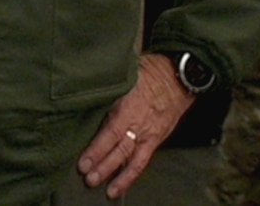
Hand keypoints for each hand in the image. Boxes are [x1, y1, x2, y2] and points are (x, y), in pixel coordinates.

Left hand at [77, 53, 192, 198]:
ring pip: (130, 158)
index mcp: (128, 105)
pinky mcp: (155, 140)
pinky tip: (120, 186)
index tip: (82, 161)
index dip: (96, 149)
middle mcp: (138, 123)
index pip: (110, 132)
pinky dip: (130, 175)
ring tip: (101, 188)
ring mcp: (147, 133)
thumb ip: (107, 87)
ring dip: (115, 174)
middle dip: (102, 165)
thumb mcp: (125, 73)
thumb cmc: (148, 72)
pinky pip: (142, 161)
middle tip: (86, 177)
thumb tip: (83, 90)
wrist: (177, 77)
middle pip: (118, 148)